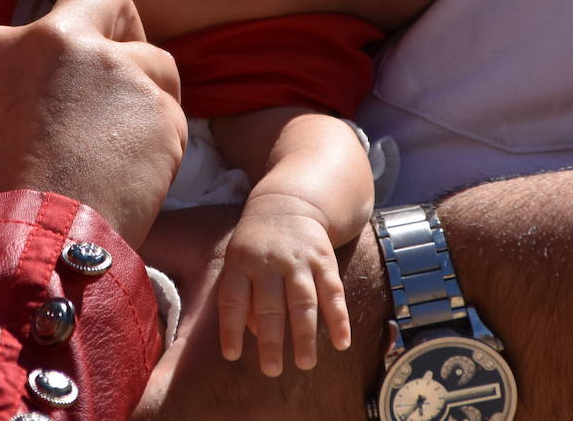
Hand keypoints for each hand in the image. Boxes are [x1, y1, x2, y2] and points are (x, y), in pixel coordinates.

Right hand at [0, 0, 186, 245]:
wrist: (27, 249)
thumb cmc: (2, 204)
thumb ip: (32, 85)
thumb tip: (75, 88)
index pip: (56, 20)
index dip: (79, 48)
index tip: (83, 82)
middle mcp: (52, 37)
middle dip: (127, 29)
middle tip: (133, 76)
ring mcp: (106, 64)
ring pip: (155, 65)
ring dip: (150, 106)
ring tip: (123, 164)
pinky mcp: (152, 100)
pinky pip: (172, 117)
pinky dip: (162, 148)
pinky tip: (133, 184)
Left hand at [135, 207, 387, 420]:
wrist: (289, 202)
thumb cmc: (257, 245)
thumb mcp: (238, 260)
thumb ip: (241, 297)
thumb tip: (253, 335)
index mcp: (241, 262)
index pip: (232, 298)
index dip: (231, 327)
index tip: (232, 355)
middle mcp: (269, 262)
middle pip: (269, 305)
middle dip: (271, 340)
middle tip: (272, 371)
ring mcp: (299, 261)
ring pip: (302, 301)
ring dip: (304, 335)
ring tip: (305, 364)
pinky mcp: (324, 260)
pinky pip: (333, 292)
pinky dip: (339, 318)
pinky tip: (341, 343)